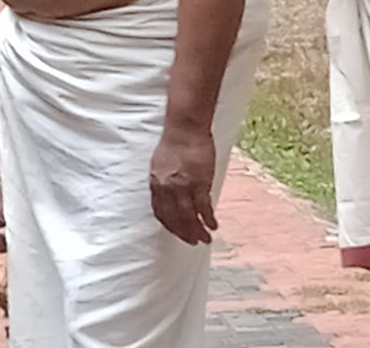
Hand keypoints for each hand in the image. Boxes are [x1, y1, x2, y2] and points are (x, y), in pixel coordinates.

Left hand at [149, 124, 217, 244]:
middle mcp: (167, 188)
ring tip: (205, 239)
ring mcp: (183, 187)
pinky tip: (213, 225)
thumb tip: (170, 196)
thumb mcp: (160, 164)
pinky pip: (203, 207)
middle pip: (175, 218)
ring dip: (197, 231)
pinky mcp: (199, 183)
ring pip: (189, 217)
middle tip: (193, 242)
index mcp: (156, 183)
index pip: (160, 212)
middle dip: (184, 233)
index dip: (170, 226)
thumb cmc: (174, 141)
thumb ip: (163, 182)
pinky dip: (208, 219)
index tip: (177, 232)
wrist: (185, 127)